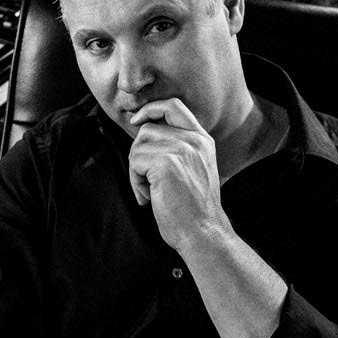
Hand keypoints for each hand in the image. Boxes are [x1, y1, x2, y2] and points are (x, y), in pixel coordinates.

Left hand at [127, 98, 227, 244]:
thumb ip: (177, 147)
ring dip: (136, 170)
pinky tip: (150, 196)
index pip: (173, 106)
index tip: (136, 121)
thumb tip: (143, 130)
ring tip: (151, 189)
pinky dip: (135, 181)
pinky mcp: (166, 163)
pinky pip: (135, 161)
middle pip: (148, 129)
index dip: (150, 109)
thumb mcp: (193, 168)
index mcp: (202, 140)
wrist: (203, 232)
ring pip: (138, 145)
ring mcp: (181, 150)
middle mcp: (194, 141)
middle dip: (139, 154)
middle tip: (148, 180)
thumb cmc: (192, 208)